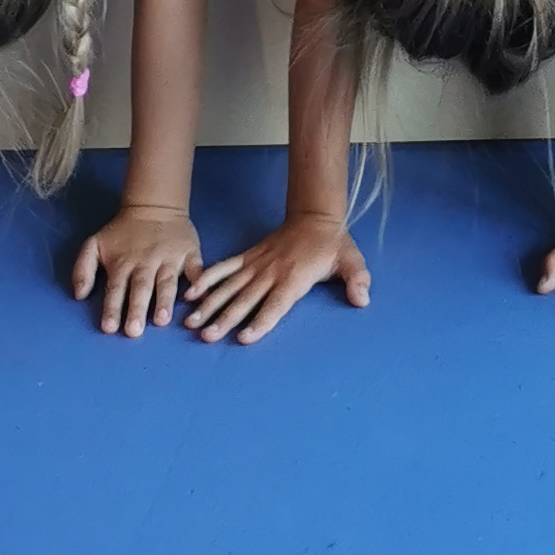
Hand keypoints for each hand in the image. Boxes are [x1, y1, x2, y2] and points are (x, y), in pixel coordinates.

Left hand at [70, 202, 200, 336]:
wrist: (155, 205)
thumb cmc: (123, 233)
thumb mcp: (94, 244)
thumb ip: (82, 269)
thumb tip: (79, 296)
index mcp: (122, 264)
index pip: (115, 289)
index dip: (112, 308)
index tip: (109, 328)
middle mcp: (145, 263)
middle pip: (140, 289)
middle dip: (136, 310)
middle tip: (134, 331)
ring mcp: (169, 258)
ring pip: (166, 282)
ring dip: (164, 301)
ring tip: (162, 319)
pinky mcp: (189, 253)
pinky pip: (195, 269)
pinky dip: (198, 281)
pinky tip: (197, 294)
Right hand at [183, 215, 371, 345]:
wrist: (315, 216)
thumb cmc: (333, 245)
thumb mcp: (351, 261)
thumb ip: (358, 280)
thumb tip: (363, 299)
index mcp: (295, 277)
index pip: (276, 304)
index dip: (261, 321)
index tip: (244, 338)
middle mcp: (271, 272)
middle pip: (246, 299)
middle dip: (226, 318)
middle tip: (206, 336)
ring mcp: (257, 264)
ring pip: (230, 285)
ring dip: (210, 303)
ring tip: (191, 322)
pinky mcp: (248, 257)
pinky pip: (225, 267)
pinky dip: (208, 278)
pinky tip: (191, 293)